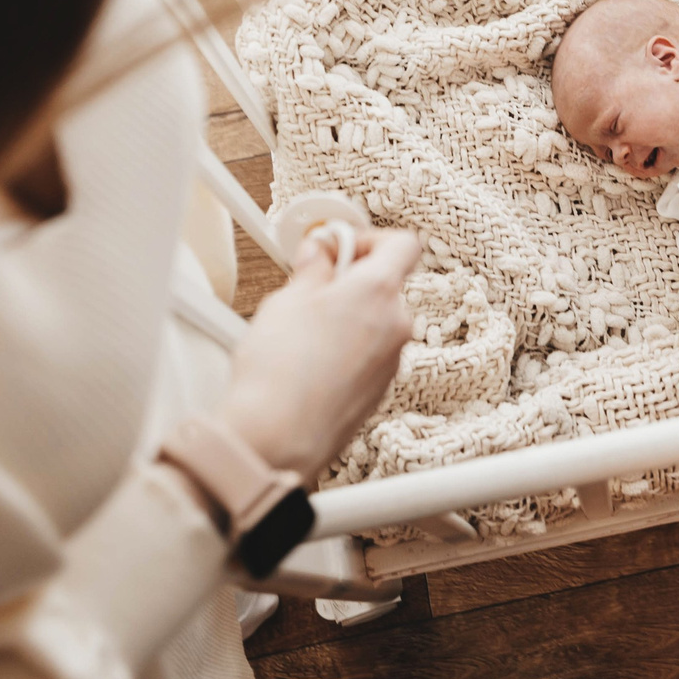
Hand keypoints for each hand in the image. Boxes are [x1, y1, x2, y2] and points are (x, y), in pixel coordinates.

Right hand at [216, 226, 419, 478]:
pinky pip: (370, 354)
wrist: (276, 440)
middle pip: (387, 285)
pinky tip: (311, 362)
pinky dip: (348, 349)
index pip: (402, 244)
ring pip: (377, 321)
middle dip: (351, 281)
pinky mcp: (379, 391)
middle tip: (311, 288)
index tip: (338, 248)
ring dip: (350, 317)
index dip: (368, 238)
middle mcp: (396, 325)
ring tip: (304, 331)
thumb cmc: (278, 371)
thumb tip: (320, 252)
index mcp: (379, 291)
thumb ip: (313, 267)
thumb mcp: (287, 299)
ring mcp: (391, 362)